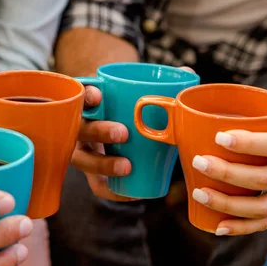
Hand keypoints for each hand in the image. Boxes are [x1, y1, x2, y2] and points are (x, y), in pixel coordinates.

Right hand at [73, 66, 194, 201]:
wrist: (115, 125)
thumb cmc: (128, 107)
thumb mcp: (138, 93)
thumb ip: (161, 84)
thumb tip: (188, 71)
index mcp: (88, 103)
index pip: (78, 95)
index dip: (84, 95)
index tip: (98, 96)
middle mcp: (79, 126)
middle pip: (79, 130)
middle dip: (98, 131)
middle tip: (123, 133)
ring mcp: (83, 151)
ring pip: (83, 160)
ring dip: (103, 164)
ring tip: (127, 167)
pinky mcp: (92, 173)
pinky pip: (97, 186)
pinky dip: (113, 191)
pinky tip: (132, 194)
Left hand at [190, 102, 266, 234]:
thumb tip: (225, 106)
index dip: (247, 143)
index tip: (219, 137)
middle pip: (263, 179)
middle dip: (226, 173)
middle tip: (199, 162)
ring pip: (261, 208)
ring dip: (226, 204)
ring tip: (199, 193)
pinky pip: (265, 224)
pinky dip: (241, 228)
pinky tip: (218, 227)